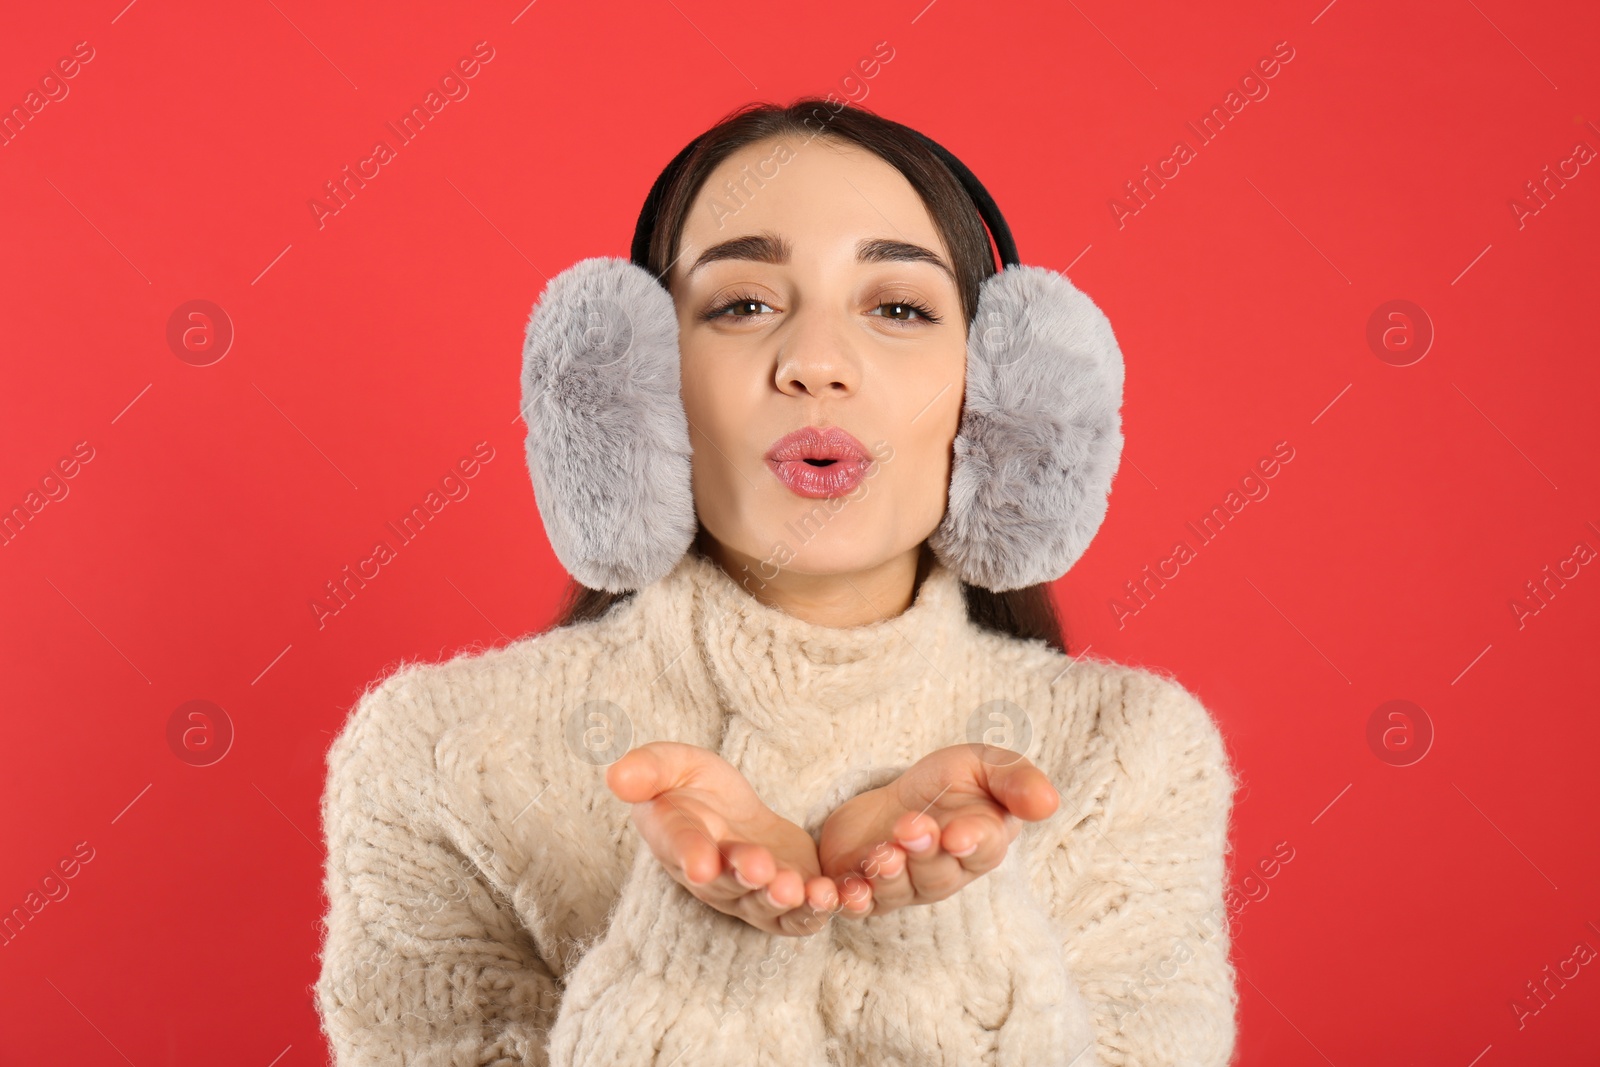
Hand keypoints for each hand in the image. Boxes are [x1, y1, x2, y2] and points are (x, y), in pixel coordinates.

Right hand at [606, 741, 861, 936]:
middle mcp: (712, 878)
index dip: (690, 856)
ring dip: (784, 900)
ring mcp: (750, 896)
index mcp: (678, 842)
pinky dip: (818, 910)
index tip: (700, 862)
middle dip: (745, 878)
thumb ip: (647, 769)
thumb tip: (616, 774)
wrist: (729, 811)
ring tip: (801, 888)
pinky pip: (802, 915)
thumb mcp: (672, 764)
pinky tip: (836, 896)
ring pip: (766, 906)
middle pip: (728, 883)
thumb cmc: (691, 786)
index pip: (681, 848)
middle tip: (760, 867)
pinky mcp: (788, 901)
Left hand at [816, 744, 1059, 918]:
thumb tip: (1050, 802)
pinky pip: (859, 905)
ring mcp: (904, 886)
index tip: (957, 833)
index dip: (972, 843)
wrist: (895, 797)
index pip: (983, 849)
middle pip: (937, 873)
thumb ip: (1016, 780)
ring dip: (888, 875)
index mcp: (980, 843)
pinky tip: (842, 891)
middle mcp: (944, 872)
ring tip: (881, 853)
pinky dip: (851, 901)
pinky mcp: (866, 889)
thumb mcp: (984, 765)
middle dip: (923, 853)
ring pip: (899, 890)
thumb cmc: (949, 782)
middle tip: (910, 828)